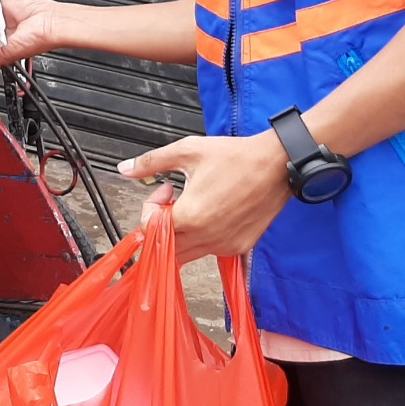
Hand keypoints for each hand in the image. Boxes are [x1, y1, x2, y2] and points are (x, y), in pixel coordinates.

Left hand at [121, 130, 291, 262]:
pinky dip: (202, 238)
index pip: (150, 229)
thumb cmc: (237, 157)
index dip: (150, 207)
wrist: (277, 164)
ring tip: (194, 205)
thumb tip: (127, 168)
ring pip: (187, 253)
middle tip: (173, 202)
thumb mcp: (188, 151)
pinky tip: (212, 213)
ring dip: (181, 234)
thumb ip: (152, 162)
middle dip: (162, 225)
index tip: (164, 190)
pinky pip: (210, 252)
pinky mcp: (239, 247)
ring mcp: (225, 245)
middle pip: (166, 247)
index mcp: (191, 216)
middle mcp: (207, 237)